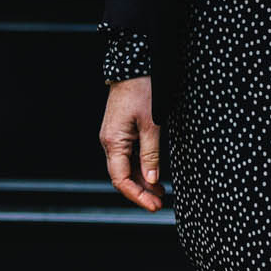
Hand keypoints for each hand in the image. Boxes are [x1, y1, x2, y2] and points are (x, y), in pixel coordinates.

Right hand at [99, 77, 163, 210]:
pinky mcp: (121, 131)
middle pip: (122, 176)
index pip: (121, 179)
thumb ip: (151, 154)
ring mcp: (114, 137)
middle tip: (160, 203)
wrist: (134, 64)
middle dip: (141, 192)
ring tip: (160, 193)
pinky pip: (128, 156)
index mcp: (113, 142)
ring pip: (126, 168)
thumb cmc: (142, 89)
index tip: (153, 205)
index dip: (136, 196)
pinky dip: (140, 168)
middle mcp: (109, 142)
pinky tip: (153, 175)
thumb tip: (153, 180)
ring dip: (142, 181)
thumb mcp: (152, 123)